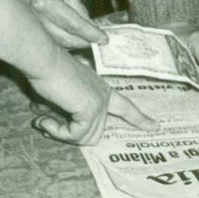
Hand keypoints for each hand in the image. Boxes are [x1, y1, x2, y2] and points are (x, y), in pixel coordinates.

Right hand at [0, 0, 107, 48]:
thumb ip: (76, 5)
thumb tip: (89, 23)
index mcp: (46, 2)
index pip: (74, 24)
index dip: (91, 33)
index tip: (104, 39)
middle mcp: (36, 18)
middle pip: (66, 39)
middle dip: (84, 42)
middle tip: (97, 41)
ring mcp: (29, 26)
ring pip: (57, 44)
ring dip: (73, 44)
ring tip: (86, 40)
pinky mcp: (26, 30)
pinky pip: (48, 41)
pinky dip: (61, 42)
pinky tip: (69, 39)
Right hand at [30, 48, 157, 144]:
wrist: (43, 60)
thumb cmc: (47, 73)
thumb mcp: (60, 96)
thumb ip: (62, 111)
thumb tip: (48, 126)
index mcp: (101, 88)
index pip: (126, 106)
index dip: (139, 118)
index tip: (155, 127)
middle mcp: (104, 95)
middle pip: (94, 134)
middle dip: (68, 134)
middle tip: (46, 122)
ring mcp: (99, 101)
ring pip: (85, 138)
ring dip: (61, 134)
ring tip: (44, 120)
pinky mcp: (91, 108)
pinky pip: (76, 135)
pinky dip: (58, 132)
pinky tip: (45, 121)